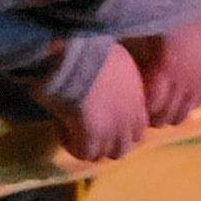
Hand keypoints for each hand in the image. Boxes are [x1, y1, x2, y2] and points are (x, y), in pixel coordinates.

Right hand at [49, 39, 149, 161]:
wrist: (76, 51)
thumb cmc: (91, 46)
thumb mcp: (115, 58)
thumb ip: (116, 78)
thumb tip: (105, 84)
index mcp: (137, 98)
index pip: (138, 130)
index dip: (120, 130)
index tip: (102, 121)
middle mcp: (129, 116)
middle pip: (124, 147)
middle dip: (106, 144)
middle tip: (86, 131)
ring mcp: (112, 129)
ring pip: (104, 154)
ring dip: (89, 146)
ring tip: (72, 131)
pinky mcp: (92, 135)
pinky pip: (84, 153)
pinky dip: (72, 145)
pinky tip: (61, 128)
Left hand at [134, 9, 200, 128]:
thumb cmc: (181, 16)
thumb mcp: (156, 33)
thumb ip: (145, 55)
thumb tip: (129, 70)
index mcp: (166, 69)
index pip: (153, 104)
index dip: (146, 111)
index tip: (139, 111)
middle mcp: (184, 82)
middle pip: (169, 113)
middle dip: (158, 119)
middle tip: (151, 118)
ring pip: (186, 112)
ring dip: (175, 115)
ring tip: (167, 114)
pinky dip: (190, 106)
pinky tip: (183, 103)